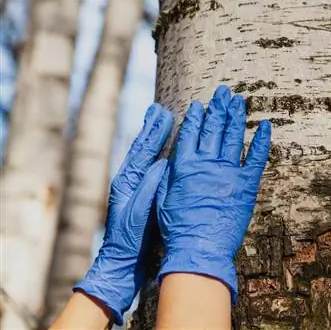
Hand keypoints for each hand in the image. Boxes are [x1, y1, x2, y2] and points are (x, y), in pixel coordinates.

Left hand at [74, 104, 172, 324]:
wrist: (121, 263)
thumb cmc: (128, 241)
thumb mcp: (137, 214)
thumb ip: (148, 188)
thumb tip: (160, 163)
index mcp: (126, 183)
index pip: (142, 151)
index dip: (154, 132)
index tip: (164, 113)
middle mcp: (130, 182)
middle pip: (143, 149)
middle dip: (152, 129)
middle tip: (159, 109)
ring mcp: (136, 189)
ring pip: (148, 158)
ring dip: (155, 139)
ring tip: (162, 122)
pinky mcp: (144, 197)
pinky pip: (153, 171)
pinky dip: (160, 156)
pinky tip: (168, 151)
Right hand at [156, 85, 271, 303]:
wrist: (199, 248)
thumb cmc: (177, 227)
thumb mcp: (164, 197)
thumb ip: (169, 175)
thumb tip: (173, 158)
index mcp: (185, 165)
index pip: (191, 133)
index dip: (196, 116)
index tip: (199, 104)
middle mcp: (207, 163)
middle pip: (214, 128)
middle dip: (218, 108)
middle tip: (223, 92)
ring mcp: (228, 172)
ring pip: (233, 137)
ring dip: (236, 116)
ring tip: (239, 100)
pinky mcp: (246, 184)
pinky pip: (256, 158)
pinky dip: (261, 141)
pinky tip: (264, 125)